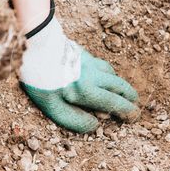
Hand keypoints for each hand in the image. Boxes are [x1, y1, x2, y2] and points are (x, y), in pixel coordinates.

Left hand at [19, 9, 139, 132]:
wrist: (34, 44)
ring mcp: (88, 62)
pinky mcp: (81, 52)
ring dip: (120, 83)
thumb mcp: (53, 106)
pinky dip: (108, 72)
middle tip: (135, 103)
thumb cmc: (40, 78)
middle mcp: (93, 75)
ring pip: (111, 73)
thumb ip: (75, 119)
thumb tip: (95, 125)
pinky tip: (103, 75)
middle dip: (129, 96)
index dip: (127, 111)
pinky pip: (101, 64)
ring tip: (122, 91)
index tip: (133, 117)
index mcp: (88, 91)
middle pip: (119, 86)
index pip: (115, 103)